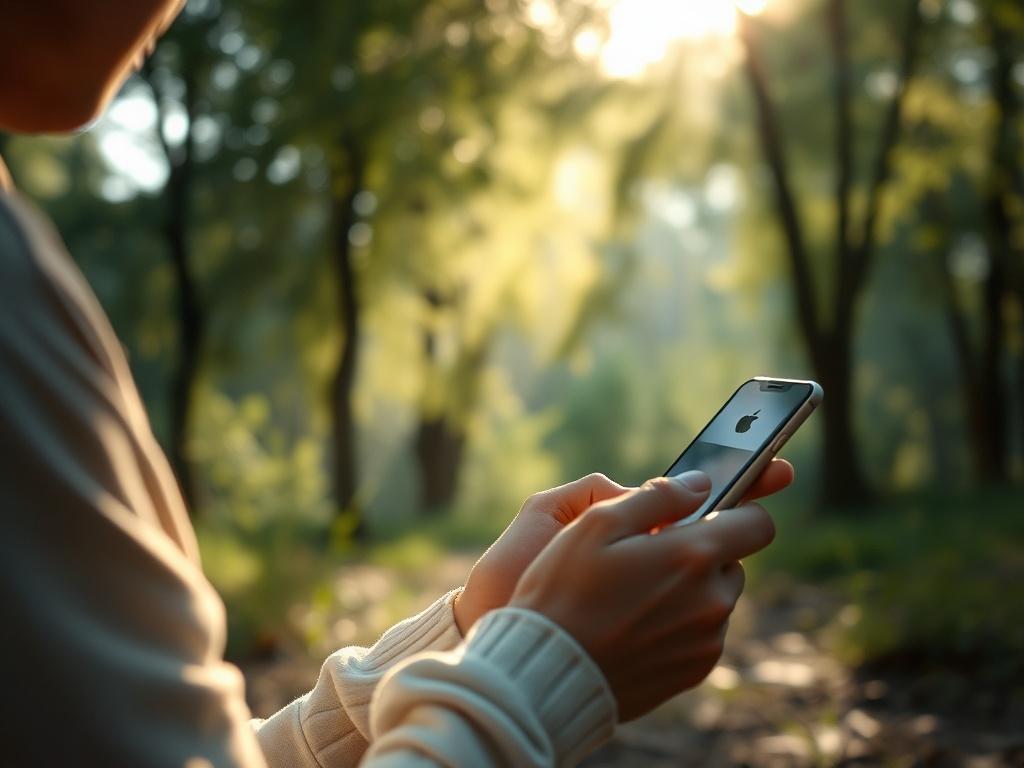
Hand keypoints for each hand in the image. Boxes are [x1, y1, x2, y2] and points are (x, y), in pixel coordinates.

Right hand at [509, 471, 775, 720]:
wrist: (549, 671)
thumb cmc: (565, 590)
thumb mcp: (597, 523)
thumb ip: (657, 496)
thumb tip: (699, 484)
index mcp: (693, 556)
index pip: (758, 524)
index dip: (737, 512)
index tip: (707, 513)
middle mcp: (713, 600)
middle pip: (731, 561)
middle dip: (699, 552)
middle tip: (649, 556)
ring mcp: (707, 640)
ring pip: (715, 598)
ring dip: (690, 590)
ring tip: (635, 595)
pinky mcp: (695, 670)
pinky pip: (702, 634)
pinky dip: (680, 623)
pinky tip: (636, 624)